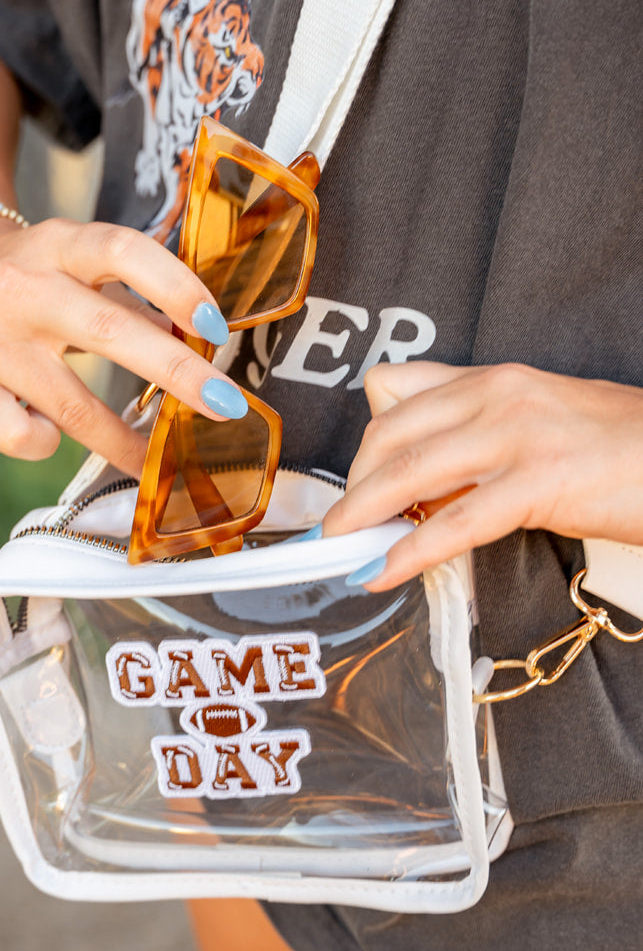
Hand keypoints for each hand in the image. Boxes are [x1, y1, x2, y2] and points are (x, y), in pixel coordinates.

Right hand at [0, 215, 241, 475]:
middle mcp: (17, 287)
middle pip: (107, 331)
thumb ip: (131, 299)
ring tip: (157, 456)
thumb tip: (199, 346)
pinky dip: (48, 442)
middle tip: (226, 406)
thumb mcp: (76, 265)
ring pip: (71, 405)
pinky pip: (22, 436)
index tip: (216, 327)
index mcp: (56, 245)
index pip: (120, 251)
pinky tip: (53, 430)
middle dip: (177, 373)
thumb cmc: (33, 279)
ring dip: (125, 439)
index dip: (174, 286)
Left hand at [320, 361, 642, 589]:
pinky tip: (385, 573)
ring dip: (362, 516)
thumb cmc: (623, 451)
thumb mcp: (541, 423)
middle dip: (352, 484)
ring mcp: (518, 435)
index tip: (353, 482)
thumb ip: (481, 441)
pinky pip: (455, 522)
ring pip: (409, 472)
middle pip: (389, 432)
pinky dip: (410, 552)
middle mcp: (498, 394)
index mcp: (494, 378)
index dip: (363, 441)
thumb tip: (424, 488)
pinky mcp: (540, 482)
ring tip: (338, 549)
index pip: (394, 392)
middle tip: (336, 527)